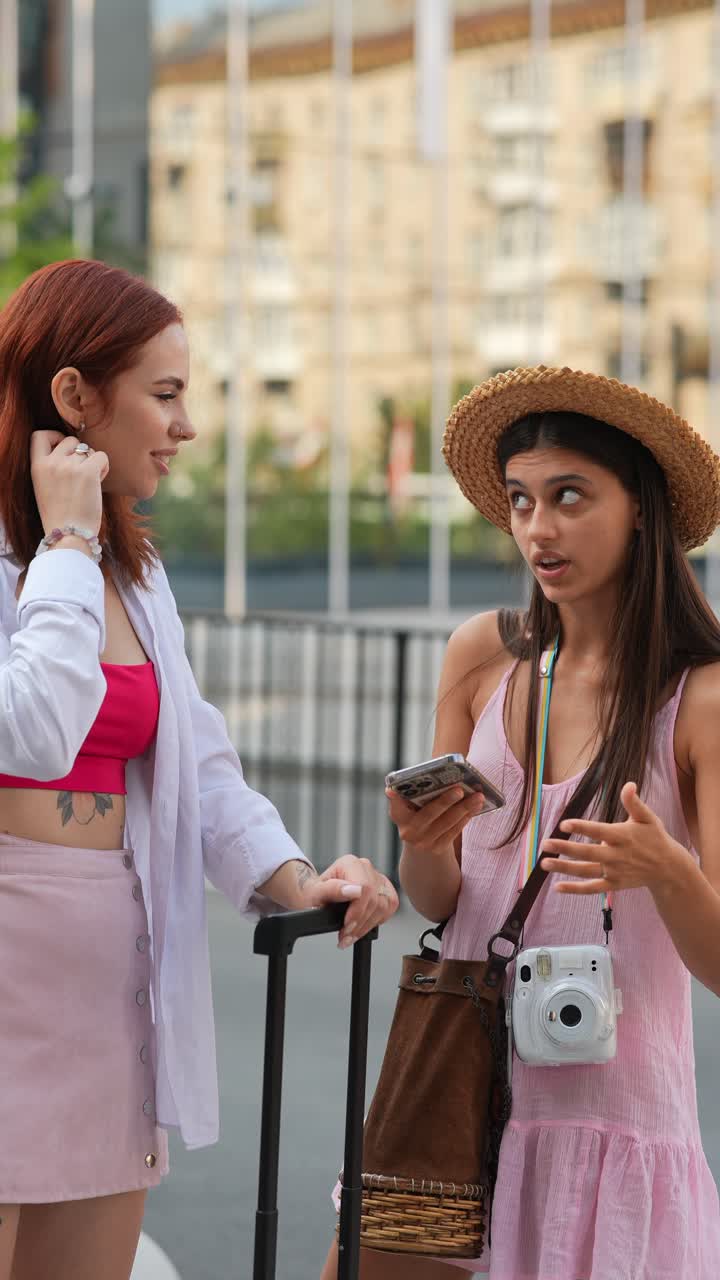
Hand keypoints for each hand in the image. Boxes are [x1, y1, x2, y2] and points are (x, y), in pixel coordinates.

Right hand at [30, 430, 108, 538]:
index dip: (54, 437)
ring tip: (90, 483)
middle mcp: (52, 463)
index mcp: (37, 467)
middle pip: (70, 440)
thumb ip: (53, 468)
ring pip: (88, 450)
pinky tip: (99, 482)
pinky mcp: (88, 472)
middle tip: (82, 473)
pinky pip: (101, 456)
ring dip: (92, 463)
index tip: (62, 448)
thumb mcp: (44, 488)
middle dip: (79, 453)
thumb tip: (74, 451)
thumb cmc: (60, 517)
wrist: (69, 536)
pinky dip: (104, 467)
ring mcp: (69, 466)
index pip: (39, 435)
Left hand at [303, 854, 398, 947]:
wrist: (316, 896)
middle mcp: (365, 867)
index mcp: (349, 863)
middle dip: (359, 923)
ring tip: (350, 935)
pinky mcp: (385, 890)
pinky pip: (390, 907)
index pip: (364, 887)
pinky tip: (362, 926)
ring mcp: (377, 878)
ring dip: (366, 926)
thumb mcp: (314, 894)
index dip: (357, 911)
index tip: (346, 926)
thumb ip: (332, 890)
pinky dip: (376, 921)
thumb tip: (355, 890)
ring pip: (383, 906)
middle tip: (345, 936)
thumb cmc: (314, 893)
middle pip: (374, 899)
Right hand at [386, 785, 485, 859]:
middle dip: (445, 801)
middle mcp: (409, 831)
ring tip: (478, 795)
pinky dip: (467, 816)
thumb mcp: (409, 809)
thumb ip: (411, 796)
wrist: (422, 848)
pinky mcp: (439, 848)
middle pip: (429, 814)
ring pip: (447, 822)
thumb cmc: (418, 817)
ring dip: (465, 808)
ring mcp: (424, 842)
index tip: (390, 790)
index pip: (395, 807)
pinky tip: (477, 806)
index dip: (394, 799)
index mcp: (399, 817)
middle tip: (460, 789)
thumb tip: (415, 783)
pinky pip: (455, 830)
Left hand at [540, 781, 690, 894]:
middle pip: (587, 852)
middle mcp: (617, 855)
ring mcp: (614, 872)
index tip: (563, 824)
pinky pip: (592, 888)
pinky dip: (575, 889)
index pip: (598, 831)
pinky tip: (557, 887)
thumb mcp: (648, 818)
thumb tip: (629, 784)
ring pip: (586, 871)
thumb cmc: (655, 838)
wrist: (668, 868)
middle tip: (544, 844)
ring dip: (564, 868)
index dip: (581, 827)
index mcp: (623, 836)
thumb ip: (634, 803)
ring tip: (544, 863)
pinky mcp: (614, 884)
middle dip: (565, 848)